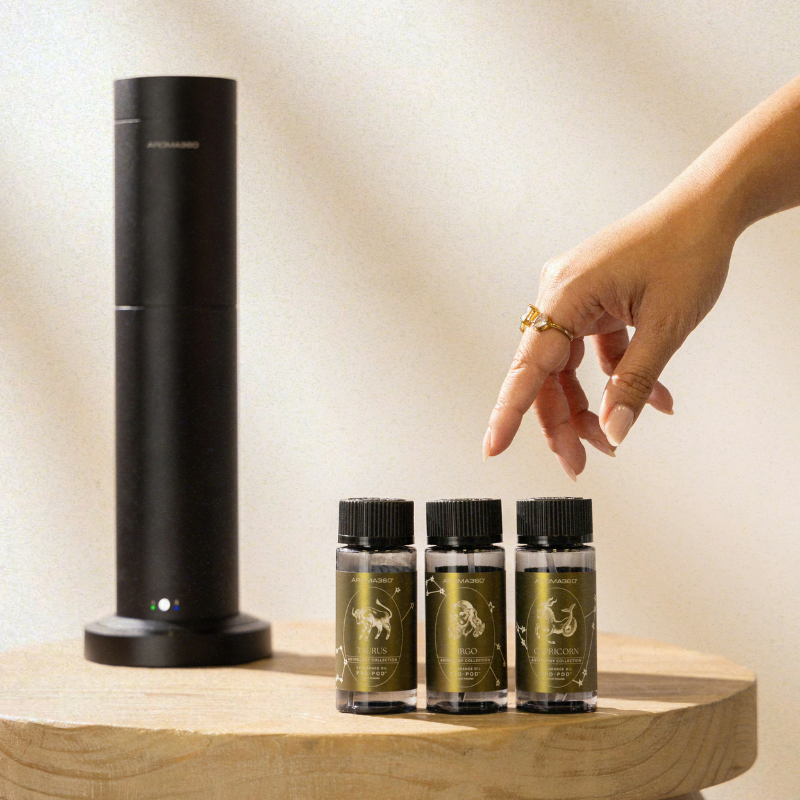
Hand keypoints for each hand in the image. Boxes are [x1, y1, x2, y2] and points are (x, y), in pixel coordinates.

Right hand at [484, 181, 737, 478]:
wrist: (708, 208)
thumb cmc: (687, 249)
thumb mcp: (666, 326)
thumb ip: (635, 383)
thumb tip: (615, 430)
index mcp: (568, 294)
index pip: (530, 366)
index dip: (509, 412)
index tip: (493, 446)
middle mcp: (561, 294)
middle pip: (548, 373)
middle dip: (566, 420)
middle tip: (582, 460)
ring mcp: (576, 297)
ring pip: (568, 366)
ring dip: (591, 404)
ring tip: (614, 438)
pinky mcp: (593, 300)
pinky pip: (592, 350)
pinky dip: (616, 376)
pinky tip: (650, 398)